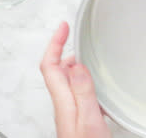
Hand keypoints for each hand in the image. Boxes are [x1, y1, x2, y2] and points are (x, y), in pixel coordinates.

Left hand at [40, 22, 111, 137]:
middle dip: (65, 49)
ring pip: (68, 81)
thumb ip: (82, 91)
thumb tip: (74, 63)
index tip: (63, 26)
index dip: (54, 43)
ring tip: (87, 53)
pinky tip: (96, 83)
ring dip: (75, 64)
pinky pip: (78, 92)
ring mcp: (71, 112)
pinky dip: (85, 80)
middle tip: (77, 35)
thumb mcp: (88, 119)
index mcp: (63, 101)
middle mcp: (64, 105)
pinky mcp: (80, 118)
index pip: (50, 65)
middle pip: (57, 70)